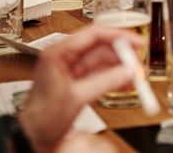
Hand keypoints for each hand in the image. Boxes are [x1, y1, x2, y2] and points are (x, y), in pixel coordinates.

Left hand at [18, 26, 143, 152]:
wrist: (33, 139)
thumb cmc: (41, 118)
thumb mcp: (76, 97)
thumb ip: (104, 82)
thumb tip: (127, 71)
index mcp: (59, 52)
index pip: (94, 34)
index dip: (118, 36)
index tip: (136, 42)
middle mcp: (66, 56)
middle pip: (101, 47)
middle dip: (122, 55)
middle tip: (139, 62)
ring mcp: (73, 69)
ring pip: (103, 61)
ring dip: (121, 68)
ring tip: (137, 76)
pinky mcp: (78, 81)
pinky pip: (101, 74)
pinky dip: (115, 78)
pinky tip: (127, 83)